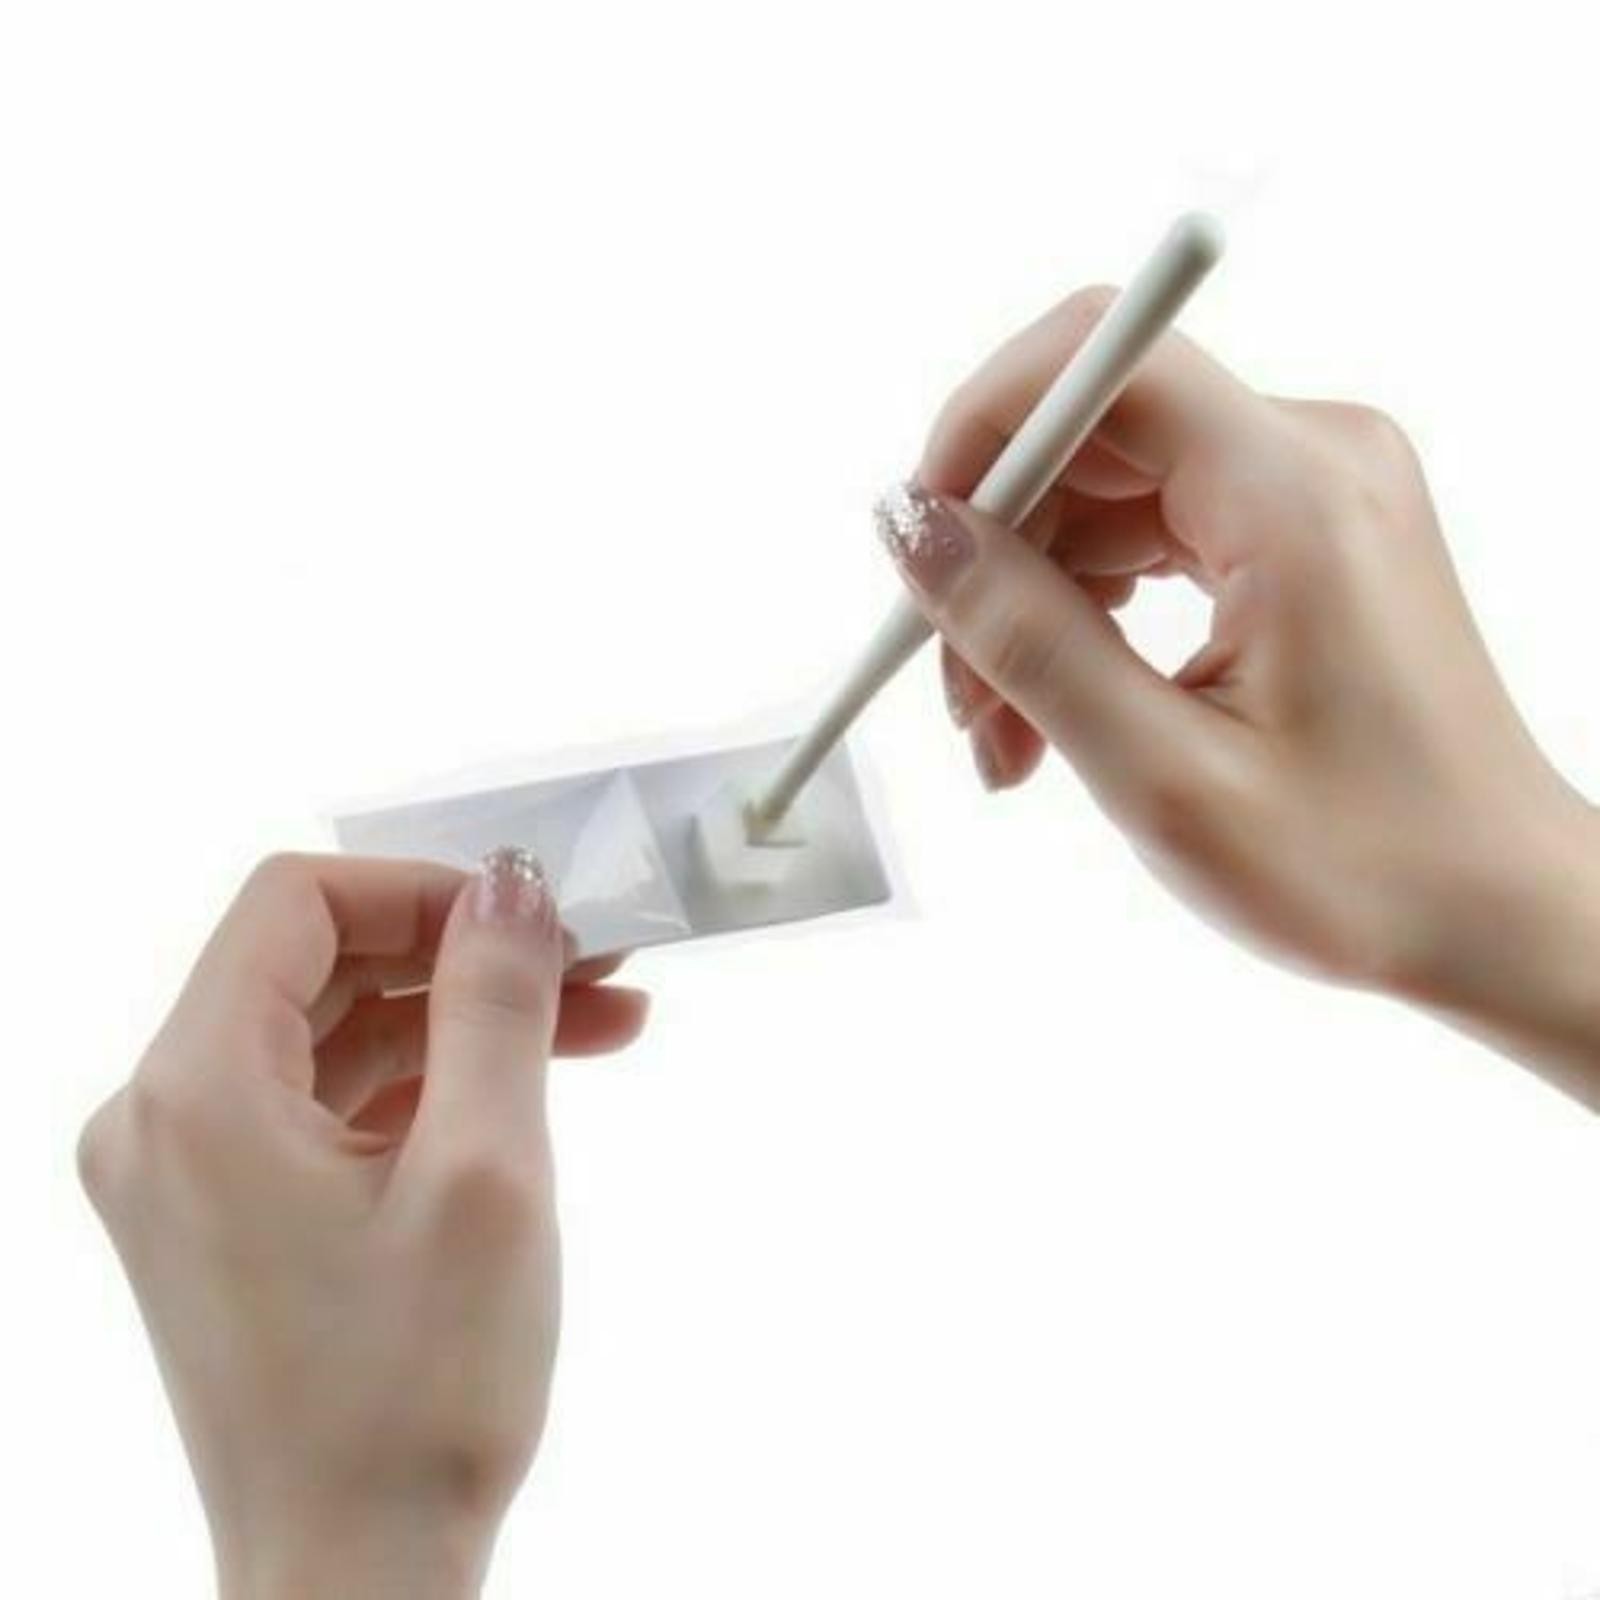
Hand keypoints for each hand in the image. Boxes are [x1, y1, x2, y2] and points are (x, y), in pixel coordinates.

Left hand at [77, 850, 647, 1598]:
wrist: (357, 1581)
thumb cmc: (417, 1390)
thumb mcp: (484, 1171)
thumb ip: (493, 1003)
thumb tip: (512, 883)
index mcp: (196, 1090)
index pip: (298, 903)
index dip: (425, 888)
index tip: (535, 917)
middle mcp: (165, 1118)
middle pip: (322, 968)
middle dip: (465, 955)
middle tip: (596, 962)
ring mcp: (190, 1175)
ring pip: (339, 1038)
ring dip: (465, 1021)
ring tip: (602, 1021)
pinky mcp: (230, 1220)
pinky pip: (331, 1108)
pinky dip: (430, 1087)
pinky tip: (533, 1089)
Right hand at [879, 287, 1599, 1106]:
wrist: (1495, 915)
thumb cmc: (1363, 867)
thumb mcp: (1161, 772)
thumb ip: (1027, 636)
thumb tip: (912, 526)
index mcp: (1295, 494)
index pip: (1099, 359)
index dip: (981, 429)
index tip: (916, 544)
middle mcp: (1313, 458)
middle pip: (1087, 436)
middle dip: (995, 555)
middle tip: (958, 697)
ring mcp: (1310, 493)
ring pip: (1105, 496)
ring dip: (1031, 604)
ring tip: (1007, 741)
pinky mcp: (1299, 536)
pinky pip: (1150, 534)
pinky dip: (1086, 614)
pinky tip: (1057, 711)